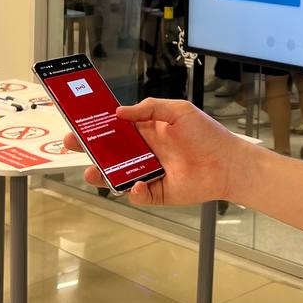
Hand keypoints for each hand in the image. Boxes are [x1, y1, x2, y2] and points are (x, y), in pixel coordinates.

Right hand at [61, 98, 244, 207]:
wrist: (229, 163)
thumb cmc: (207, 134)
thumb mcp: (178, 111)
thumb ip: (148, 108)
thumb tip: (119, 112)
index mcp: (148, 130)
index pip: (117, 127)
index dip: (98, 126)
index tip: (79, 123)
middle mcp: (146, 151)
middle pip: (111, 152)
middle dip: (90, 149)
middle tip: (73, 146)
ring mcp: (150, 172)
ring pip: (118, 175)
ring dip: (102, 175)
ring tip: (91, 173)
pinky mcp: (158, 192)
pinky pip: (138, 194)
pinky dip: (133, 191)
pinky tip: (137, 185)